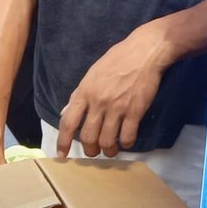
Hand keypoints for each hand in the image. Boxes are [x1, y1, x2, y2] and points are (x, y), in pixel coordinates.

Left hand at [55, 24, 172, 158]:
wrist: (144, 52)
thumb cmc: (117, 60)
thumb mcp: (92, 74)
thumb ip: (79, 95)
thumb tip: (66, 112)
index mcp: (85, 92)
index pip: (68, 122)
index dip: (63, 141)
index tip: (62, 155)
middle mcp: (98, 102)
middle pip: (88, 137)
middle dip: (90, 150)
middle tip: (94, 151)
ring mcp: (117, 108)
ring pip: (107, 141)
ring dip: (108, 150)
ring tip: (110, 150)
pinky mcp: (135, 111)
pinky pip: (128, 136)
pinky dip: (126, 143)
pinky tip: (126, 141)